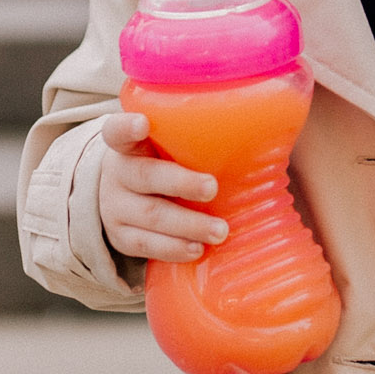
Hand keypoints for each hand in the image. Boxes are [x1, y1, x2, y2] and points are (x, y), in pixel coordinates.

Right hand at [99, 112, 225, 262]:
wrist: (121, 202)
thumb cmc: (158, 167)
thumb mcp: (162, 149)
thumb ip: (191, 142)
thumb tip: (258, 132)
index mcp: (127, 145)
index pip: (116, 130)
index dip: (127, 127)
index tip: (143, 124)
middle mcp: (117, 175)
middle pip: (146, 176)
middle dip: (182, 183)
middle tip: (211, 188)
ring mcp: (115, 209)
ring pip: (151, 216)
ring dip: (188, 225)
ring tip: (219, 231)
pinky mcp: (122, 238)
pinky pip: (147, 246)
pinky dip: (174, 249)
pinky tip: (197, 249)